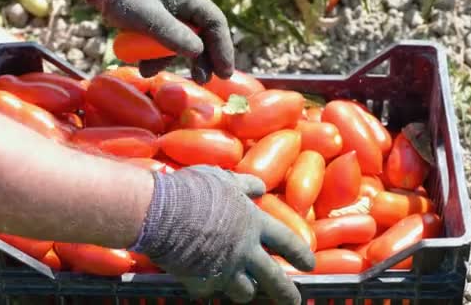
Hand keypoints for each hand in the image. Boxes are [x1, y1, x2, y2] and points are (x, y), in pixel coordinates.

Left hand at [84, 0, 233, 83]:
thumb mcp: (147, 16)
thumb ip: (172, 33)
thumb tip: (198, 53)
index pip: (215, 24)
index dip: (223, 49)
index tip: (224, 72)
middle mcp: (186, 7)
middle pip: (204, 37)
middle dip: (204, 60)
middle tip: (204, 80)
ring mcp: (174, 16)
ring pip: (183, 43)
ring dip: (171, 60)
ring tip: (152, 72)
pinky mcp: (160, 24)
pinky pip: (166, 44)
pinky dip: (156, 57)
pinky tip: (144, 67)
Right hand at [130, 165, 314, 303]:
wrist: (161, 211)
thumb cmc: (193, 189)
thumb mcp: (223, 178)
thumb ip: (244, 183)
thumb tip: (260, 186)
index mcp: (253, 223)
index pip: (286, 241)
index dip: (300, 253)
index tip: (309, 264)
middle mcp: (244, 250)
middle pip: (274, 279)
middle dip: (286, 292)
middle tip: (293, 300)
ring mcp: (224, 269)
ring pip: (244, 292)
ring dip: (244, 290)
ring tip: (244, 290)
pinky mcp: (201, 281)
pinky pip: (208, 289)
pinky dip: (207, 286)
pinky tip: (201, 279)